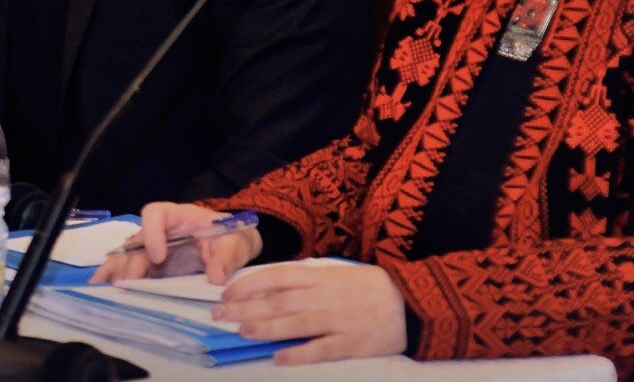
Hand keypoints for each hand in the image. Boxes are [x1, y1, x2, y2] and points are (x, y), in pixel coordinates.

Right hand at [89, 202, 261, 284]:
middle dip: (130, 261)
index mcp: (180, 217)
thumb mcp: (236, 244)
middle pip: (137, 239)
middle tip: (126, 283)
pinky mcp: (152, 266)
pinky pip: (130, 268)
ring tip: (102, 286)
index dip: (152, 233)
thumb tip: (215, 278)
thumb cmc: (232, 238)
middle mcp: (161, 231)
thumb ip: (227, 257)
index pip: (156, 213)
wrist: (233, 248)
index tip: (158, 257)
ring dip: (116, 269)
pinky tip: (100, 287)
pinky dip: (115, 276)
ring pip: (128, 254)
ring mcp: (153, 248)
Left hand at [211, 263, 406, 364]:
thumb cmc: (370, 288)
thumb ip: (306, 282)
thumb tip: (269, 289)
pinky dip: (300, 353)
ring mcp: (340, 319)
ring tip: (243, 331)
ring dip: (267, 327)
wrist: (412, 304)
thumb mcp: (337, 275)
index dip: (250, 284)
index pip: (278, 276)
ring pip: (297, 323)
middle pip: (280, 300)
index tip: (227, 292)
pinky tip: (279, 358)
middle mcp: (326, 296)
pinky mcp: (353, 343)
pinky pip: (322, 348)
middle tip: (220, 315)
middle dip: (247, 307)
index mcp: (321, 276)